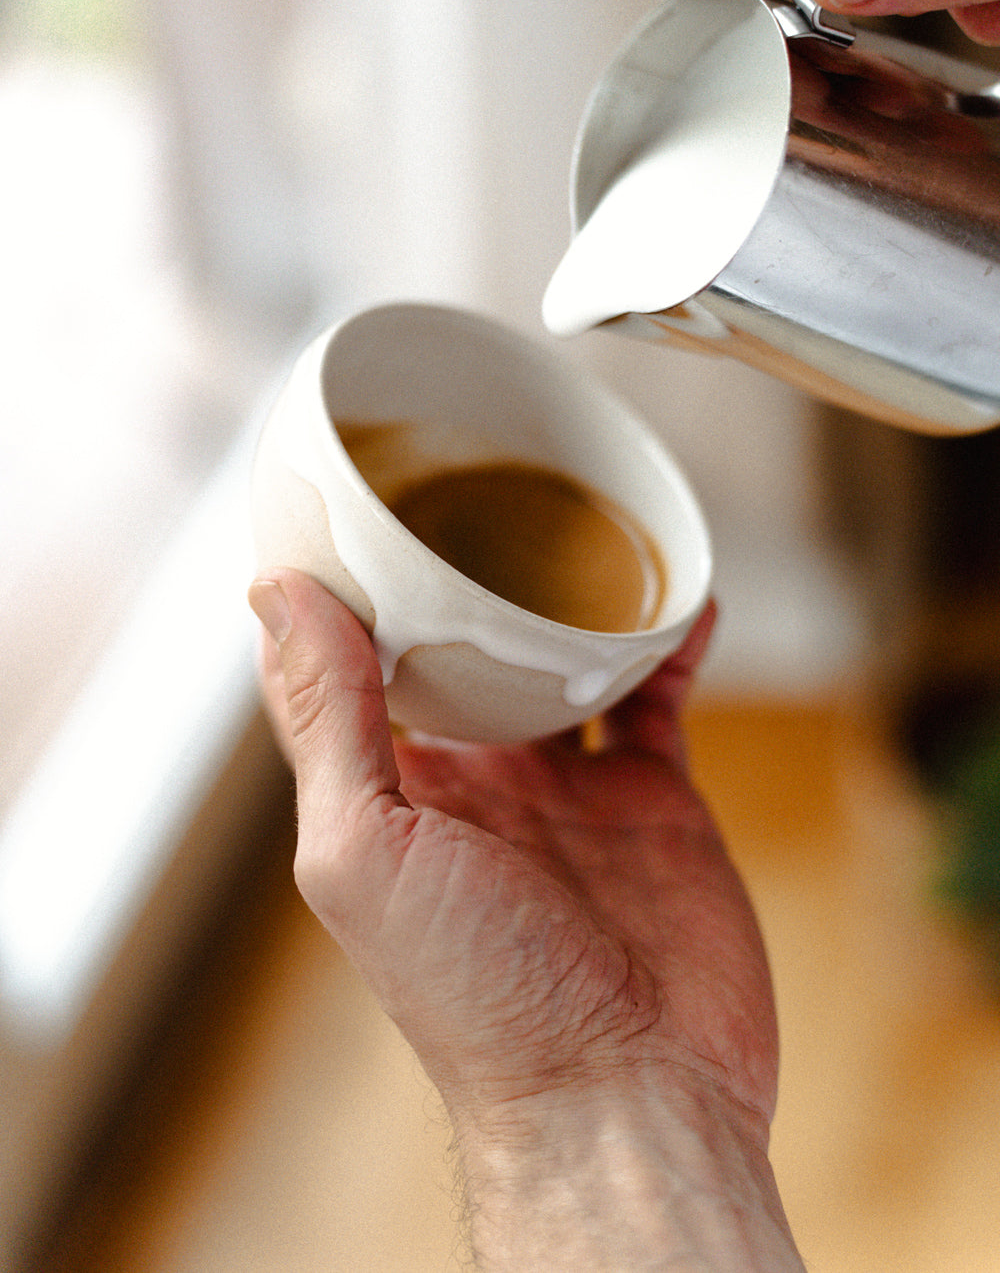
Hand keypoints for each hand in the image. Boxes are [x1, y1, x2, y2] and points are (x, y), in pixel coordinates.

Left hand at [250, 569, 802, 1269]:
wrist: (631, 1095)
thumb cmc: (482, 1002)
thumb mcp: (364, 852)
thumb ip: (329, 722)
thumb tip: (277, 594)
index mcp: (391, 794)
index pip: (341, 671)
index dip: (334, 593)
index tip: (342, 509)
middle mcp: (473, 784)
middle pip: (457, 650)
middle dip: (459, 576)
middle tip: (471, 483)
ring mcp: (564, 790)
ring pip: (558, 660)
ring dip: (565, 599)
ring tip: (577, 522)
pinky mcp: (649, 800)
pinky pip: (654, 698)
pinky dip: (668, 643)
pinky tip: (683, 596)